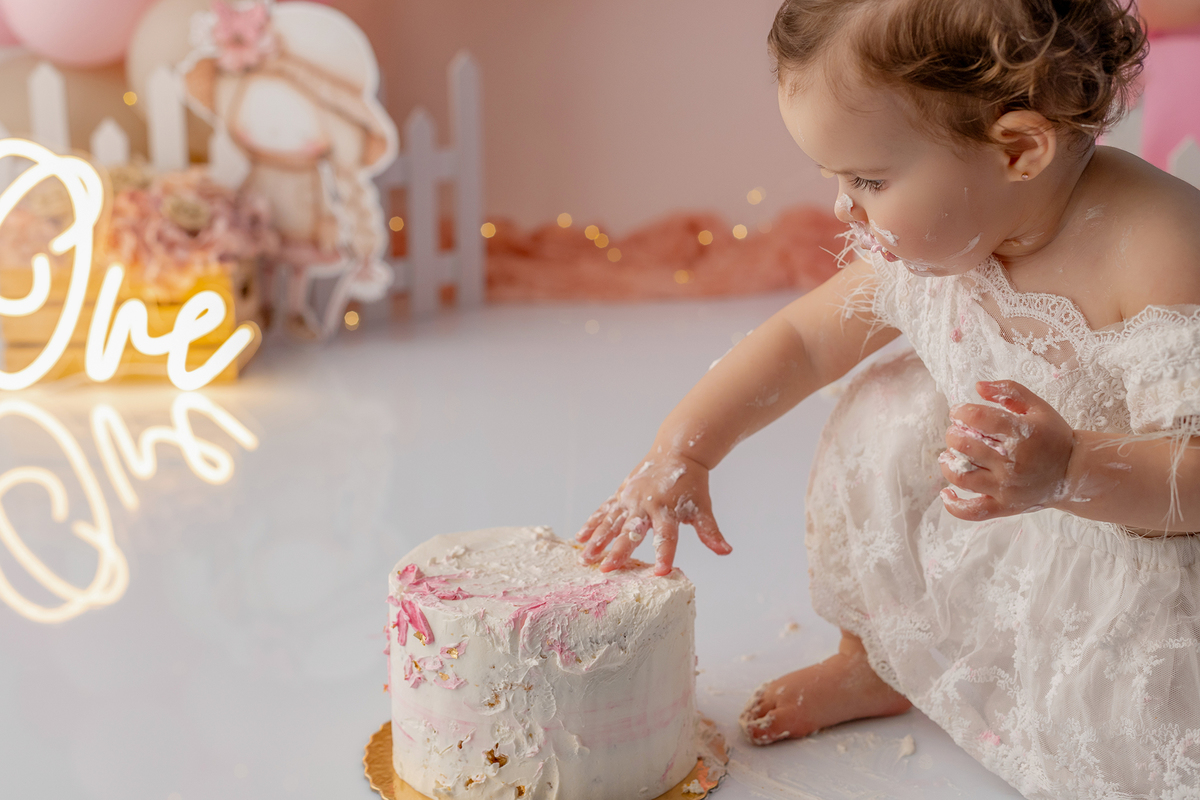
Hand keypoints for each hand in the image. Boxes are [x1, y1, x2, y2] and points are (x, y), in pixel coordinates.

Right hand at [576, 452, 731, 575]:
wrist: (677, 452)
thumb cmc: (691, 483)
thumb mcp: (703, 507)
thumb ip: (710, 531)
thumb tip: (725, 551)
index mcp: (666, 509)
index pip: (666, 537)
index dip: (664, 554)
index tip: (660, 572)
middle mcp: (645, 504)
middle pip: (630, 532)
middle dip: (618, 551)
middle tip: (607, 570)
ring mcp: (630, 499)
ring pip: (611, 522)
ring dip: (597, 541)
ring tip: (586, 558)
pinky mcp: (621, 494)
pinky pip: (604, 511)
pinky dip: (592, 524)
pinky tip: (580, 538)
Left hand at [939, 380, 1074, 520]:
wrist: (1075, 472)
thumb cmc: (1053, 437)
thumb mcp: (1038, 407)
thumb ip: (1010, 391)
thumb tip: (977, 386)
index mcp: (1021, 434)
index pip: (976, 417)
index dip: (960, 412)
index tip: (959, 413)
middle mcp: (1012, 462)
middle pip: (963, 445)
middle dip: (953, 434)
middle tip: (957, 433)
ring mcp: (1007, 487)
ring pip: (961, 476)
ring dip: (948, 463)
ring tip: (950, 455)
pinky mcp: (1005, 507)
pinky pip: (972, 511)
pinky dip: (953, 504)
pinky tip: (947, 492)